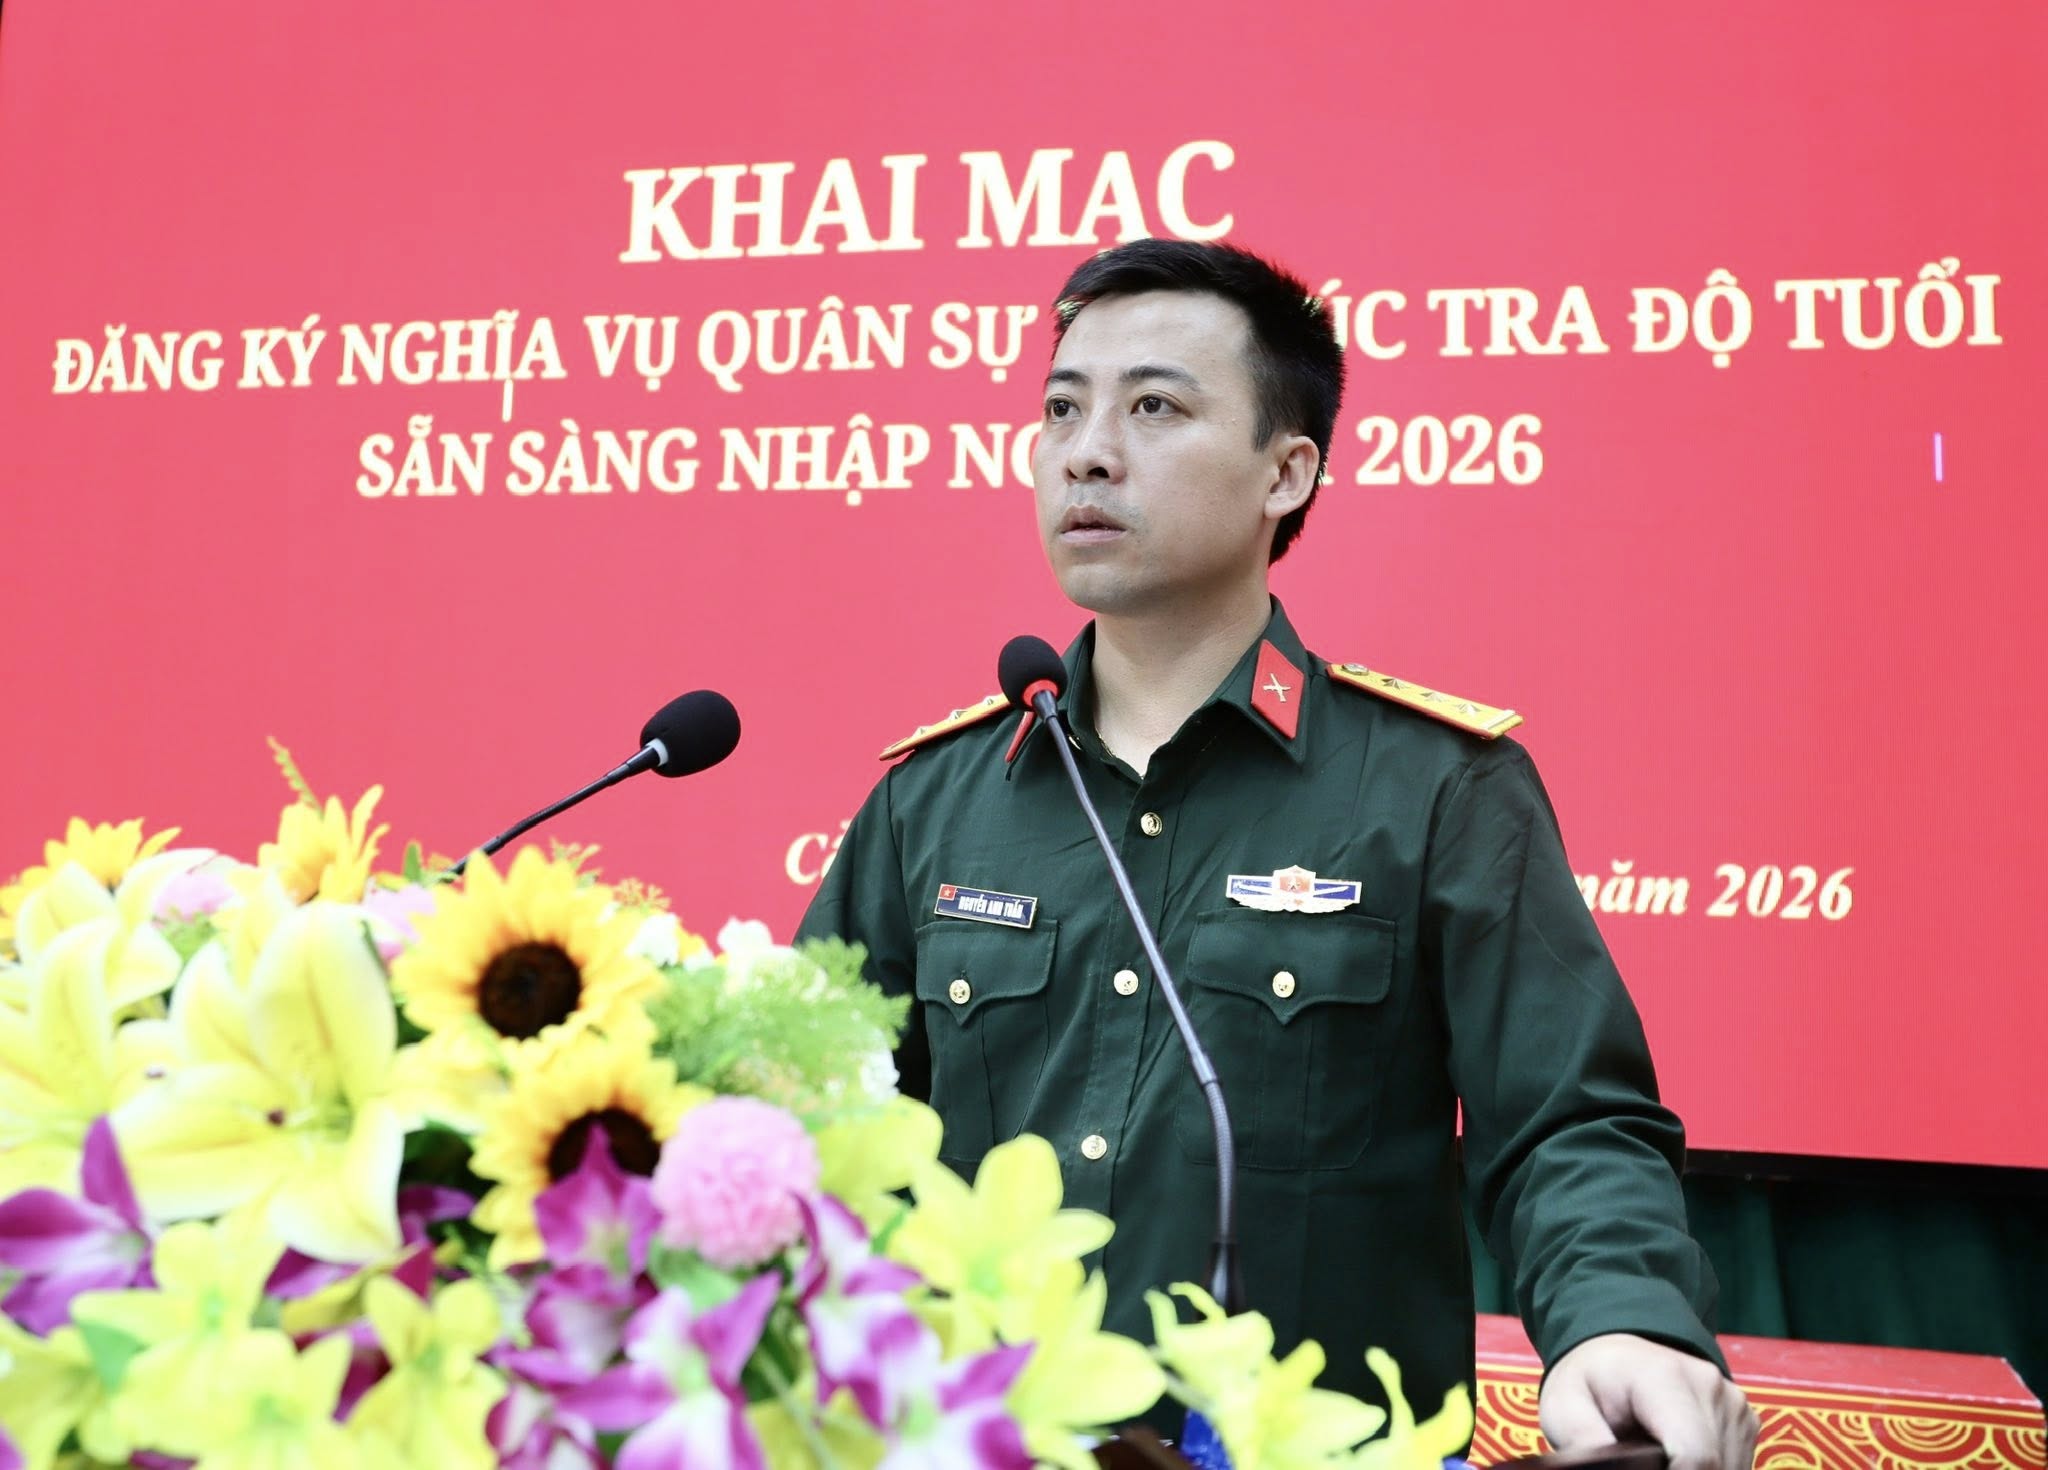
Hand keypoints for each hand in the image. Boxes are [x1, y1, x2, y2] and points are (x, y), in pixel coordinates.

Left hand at [1540, 1332, 1757, 1469]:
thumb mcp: (1565, 1407)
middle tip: (1642, 1463)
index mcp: (1664, 1378)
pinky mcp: (1745, 1419)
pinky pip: (1735, 1464)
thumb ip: (1584, 1440)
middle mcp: (1709, 1386)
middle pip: (1713, 1467)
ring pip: (1728, 1469)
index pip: (1695, 1455)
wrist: (1617, 1352)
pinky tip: (1675, 1458)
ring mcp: (1733, 1402)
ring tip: (1656, 1457)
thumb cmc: (1591, 1381)